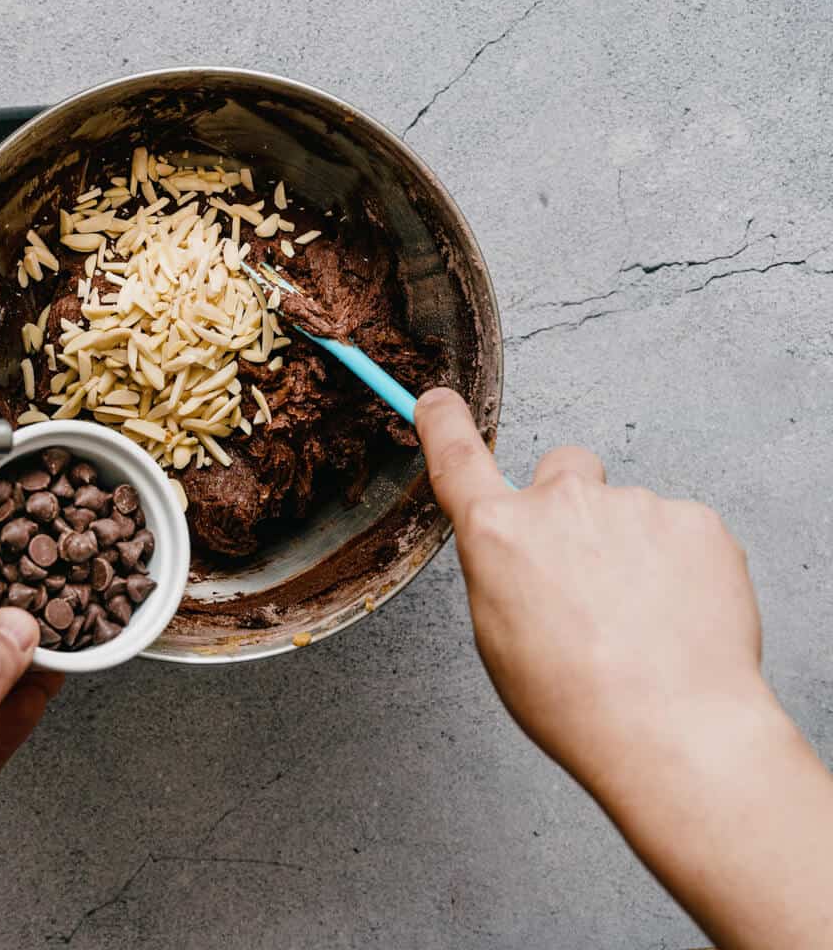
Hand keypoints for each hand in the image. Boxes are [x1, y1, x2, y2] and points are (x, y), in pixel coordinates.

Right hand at [414, 387, 762, 789]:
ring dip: (628, 544)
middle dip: (571, 504)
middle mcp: (560, 501)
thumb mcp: (498, 638)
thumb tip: (521, 550)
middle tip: (589, 571)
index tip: (437, 401)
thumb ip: (502, 569)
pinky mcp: (693, 519)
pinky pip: (678, 527)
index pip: (456, 455)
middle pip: (562, 468)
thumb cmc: (576, 700)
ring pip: (625, 506)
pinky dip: (678, 562)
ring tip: (640, 616)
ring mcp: (631, 504)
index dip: (443, 422)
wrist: (673, 729)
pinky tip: (677, 613)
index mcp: (498, 532)